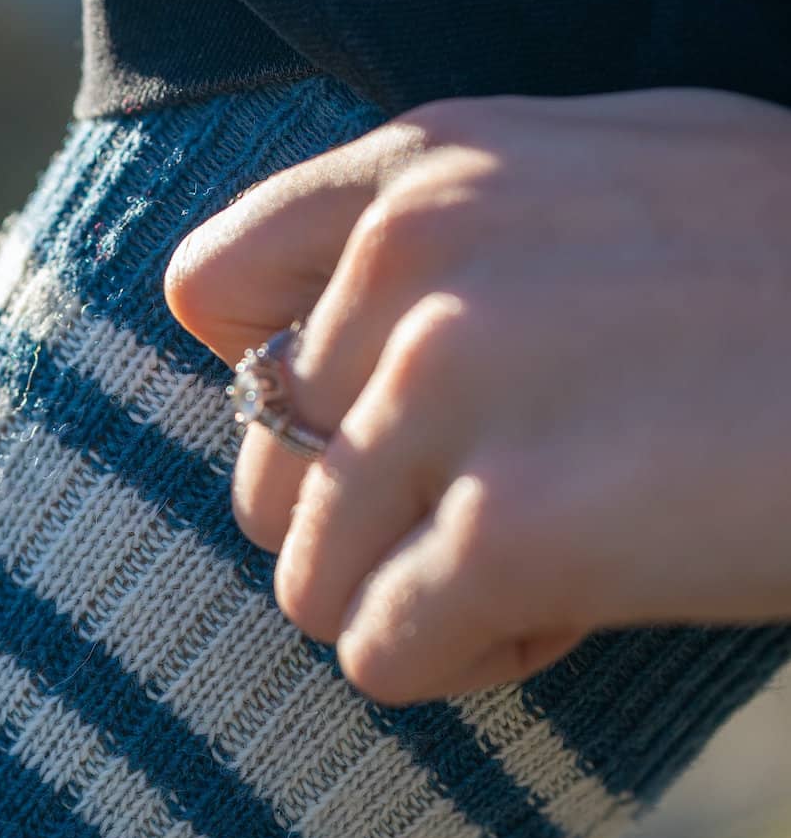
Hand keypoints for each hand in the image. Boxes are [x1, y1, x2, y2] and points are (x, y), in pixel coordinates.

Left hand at [164, 89, 790, 703]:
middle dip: (387, 528)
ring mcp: (450, 389)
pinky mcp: (503, 529)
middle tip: (528, 515)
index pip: (214, 294)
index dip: (282, 400)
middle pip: (269, 481)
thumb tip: (296, 329)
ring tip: (569, 560)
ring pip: (310, 586)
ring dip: (433, 605)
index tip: (379, 438)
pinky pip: (381, 659)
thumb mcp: (624, 177)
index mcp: (431, 170)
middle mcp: (413, 262)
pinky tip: (577, 616)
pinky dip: (474, 668)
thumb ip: (454, 228)